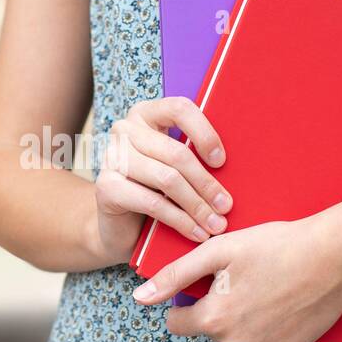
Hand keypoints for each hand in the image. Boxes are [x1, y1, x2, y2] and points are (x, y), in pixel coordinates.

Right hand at [93, 97, 232, 265]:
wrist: (120, 225)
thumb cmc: (156, 190)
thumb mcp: (176, 167)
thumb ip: (195, 156)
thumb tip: (235, 165)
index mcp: (146, 114)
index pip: (179, 108)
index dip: (204, 132)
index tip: (221, 161)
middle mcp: (125, 129)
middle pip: (176, 153)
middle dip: (207, 183)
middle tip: (226, 206)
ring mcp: (112, 157)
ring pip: (167, 179)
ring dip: (197, 206)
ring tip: (215, 224)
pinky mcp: (106, 187)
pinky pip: (153, 203)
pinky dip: (180, 220)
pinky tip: (196, 233)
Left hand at [132, 214, 341, 341]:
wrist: (335, 257)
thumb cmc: (276, 246)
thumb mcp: (218, 251)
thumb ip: (175, 276)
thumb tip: (140, 298)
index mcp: (213, 319)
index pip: (177, 323)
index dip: (186, 300)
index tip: (206, 282)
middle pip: (209, 328)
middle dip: (218, 306)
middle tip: (244, 275)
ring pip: (237, 336)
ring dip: (243, 316)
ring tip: (267, 285)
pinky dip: (268, 326)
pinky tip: (284, 300)